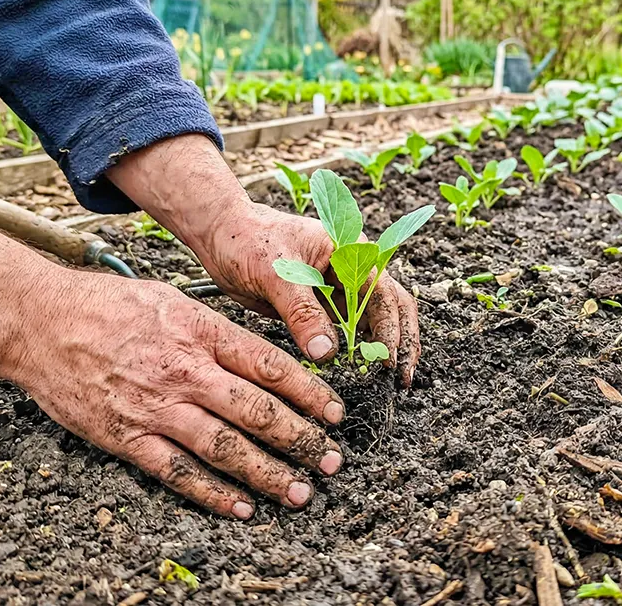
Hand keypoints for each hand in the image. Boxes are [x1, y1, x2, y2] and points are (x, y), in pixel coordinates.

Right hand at [7, 273, 345, 517]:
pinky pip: (178, 472)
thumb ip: (217, 331)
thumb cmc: (107, 305)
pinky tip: (241, 507)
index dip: (309, 393)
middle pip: (257, 411)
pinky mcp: (127, 437)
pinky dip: (213, 494)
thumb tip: (264, 356)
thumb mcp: (172, 300)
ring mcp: (156, 407)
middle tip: (332, 460)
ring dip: (269, 474)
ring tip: (300, 491)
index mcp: (200, 331)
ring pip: (226, 448)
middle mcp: (185, 371)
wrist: (39, 322)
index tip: (335, 413)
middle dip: (302, 439)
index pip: (271, 365)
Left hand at [107, 134, 422, 385]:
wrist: (220, 235)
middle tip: (401, 381)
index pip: (384, 294)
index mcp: (350, 251)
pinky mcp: (320, 307)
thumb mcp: (276, 274)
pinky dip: (355, 353)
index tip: (387, 364)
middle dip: (400, 343)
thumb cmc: (247, 240)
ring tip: (387, 386)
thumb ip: (302, 312)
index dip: (391, 330)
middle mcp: (352, 270)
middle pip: (391, 309)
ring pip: (372, 323)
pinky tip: (359, 375)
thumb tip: (328, 353)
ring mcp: (338, 290)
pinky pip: (346, 333)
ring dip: (381, 351)